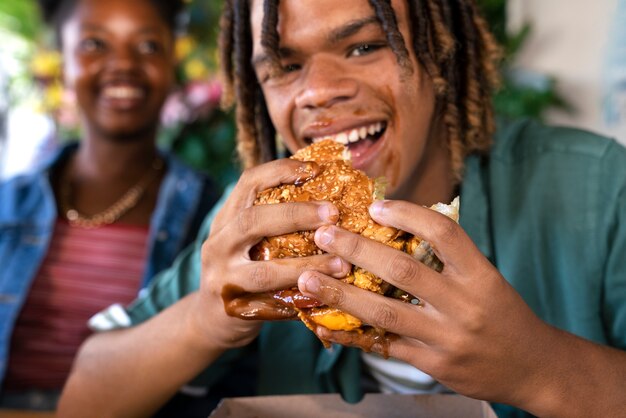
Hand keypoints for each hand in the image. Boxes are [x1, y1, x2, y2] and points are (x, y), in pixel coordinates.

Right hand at [191, 159, 350, 350]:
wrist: (212, 320)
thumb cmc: (245, 271)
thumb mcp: (248, 239)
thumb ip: (275, 219)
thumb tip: (330, 196)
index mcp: (226, 219)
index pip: (249, 183)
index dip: (281, 171)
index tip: (316, 170)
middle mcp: (218, 244)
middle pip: (252, 220)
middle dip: (296, 214)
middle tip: (333, 214)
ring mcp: (222, 278)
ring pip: (265, 271)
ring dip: (308, 266)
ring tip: (342, 264)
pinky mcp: (233, 309)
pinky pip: (272, 305)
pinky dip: (301, 300)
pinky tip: (327, 297)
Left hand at [297, 199, 553, 407]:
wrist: (532, 367)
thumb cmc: (503, 313)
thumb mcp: (487, 278)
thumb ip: (448, 256)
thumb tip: (397, 223)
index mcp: (481, 276)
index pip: (444, 234)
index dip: (407, 215)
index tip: (374, 206)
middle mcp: (465, 306)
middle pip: (404, 272)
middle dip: (358, 250)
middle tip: (323, 234)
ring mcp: (447, 339)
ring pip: (385, 312)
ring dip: (341, 294)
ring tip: (306, 279)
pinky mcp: (433, 365)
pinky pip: (383, 347)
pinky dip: (350, 334)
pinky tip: (323, 323)